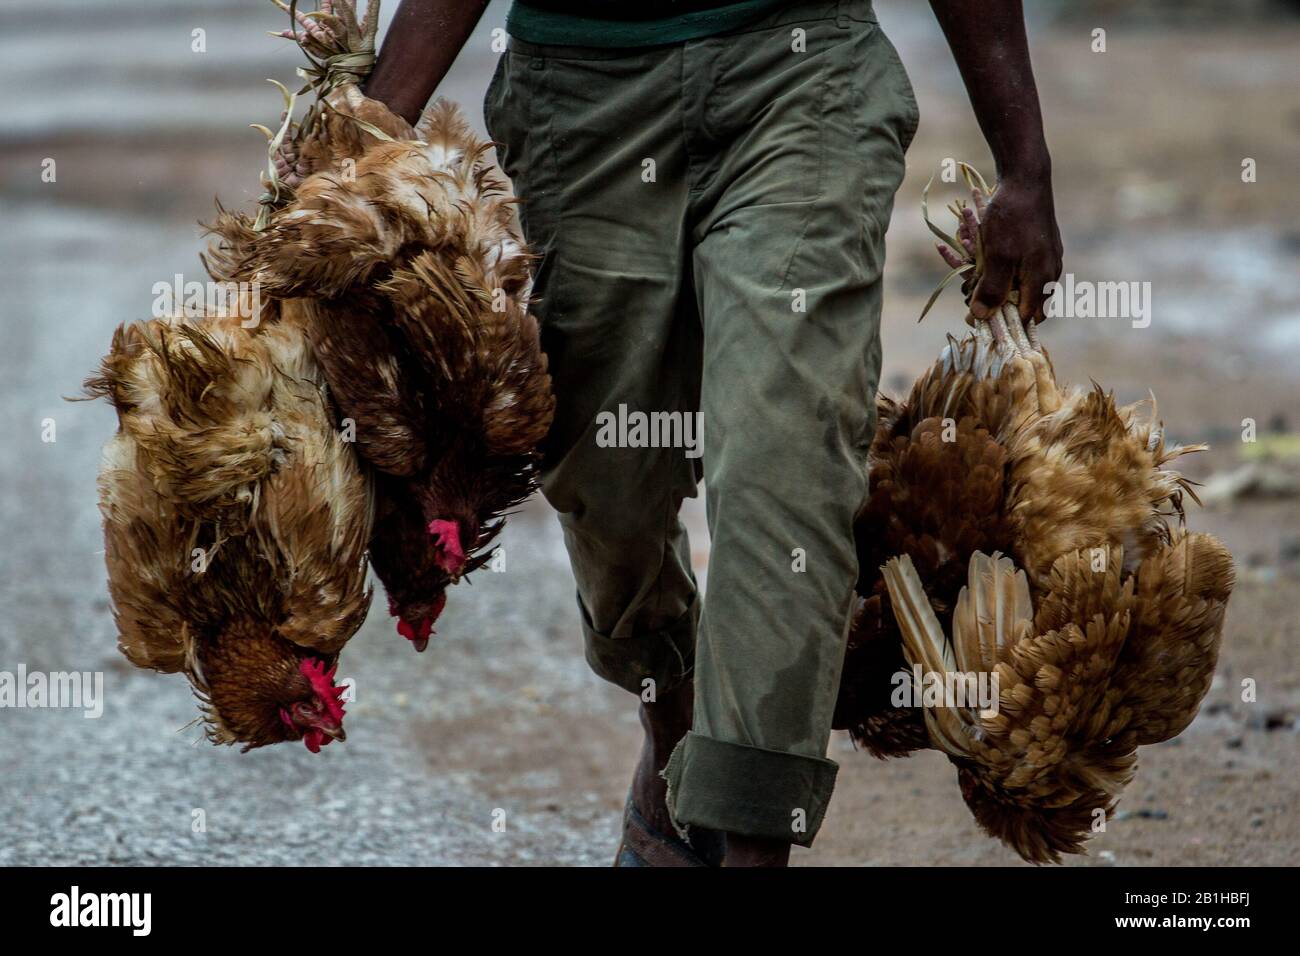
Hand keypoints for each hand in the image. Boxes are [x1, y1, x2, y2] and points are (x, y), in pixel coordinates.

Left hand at [969, 175, 1062, 324]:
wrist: (1025, 178)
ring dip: (989, 277)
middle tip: (969, 286)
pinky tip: (979, 249)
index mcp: (1043, 279)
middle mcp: (1048, 272)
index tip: (974, 316)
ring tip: (970, 257)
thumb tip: (981, 316)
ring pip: (1015, 282)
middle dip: (991, 295)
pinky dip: (995, 262)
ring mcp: (1045, 259)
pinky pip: (1015, 264)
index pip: (1027, 317)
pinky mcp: (1038, 247)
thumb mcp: (997, 256)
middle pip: (1019, 301)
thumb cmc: (1012, 218)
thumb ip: (991, 288)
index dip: (1000, 320)